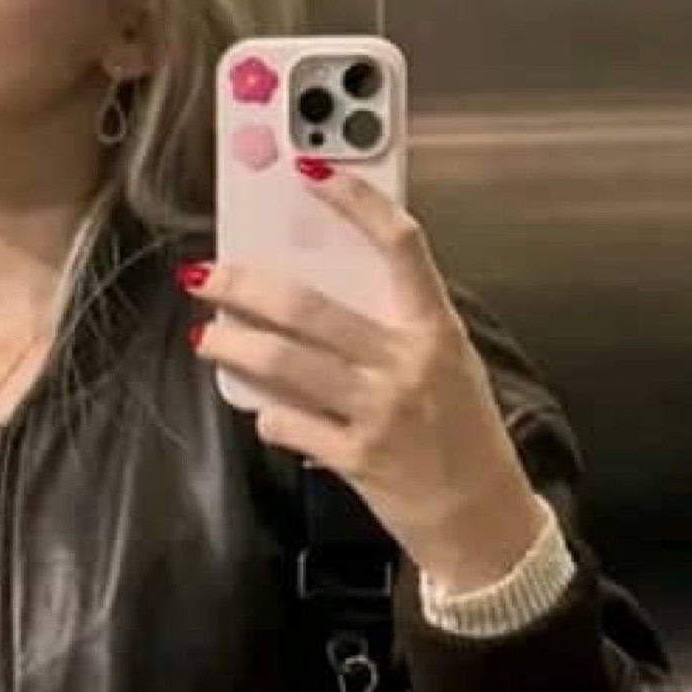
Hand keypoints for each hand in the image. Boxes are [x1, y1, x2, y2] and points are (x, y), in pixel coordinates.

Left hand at [181, 161, 546, 591]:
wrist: (483, 521)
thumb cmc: (464, 437)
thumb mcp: (451, 366)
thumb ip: (401, 327)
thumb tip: (329, 288)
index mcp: (437, 330)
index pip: (401, 245)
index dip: (356, 201)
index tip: (312, 170)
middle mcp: (406, 364)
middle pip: (308, 308)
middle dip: (244, 286)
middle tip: (207, 275)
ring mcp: (378, 412)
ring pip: (283, 364)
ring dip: (233, 346)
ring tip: (207, 336)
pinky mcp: (355, 458)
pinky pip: (289, 424)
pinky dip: (266, 415)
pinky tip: (261, 411)